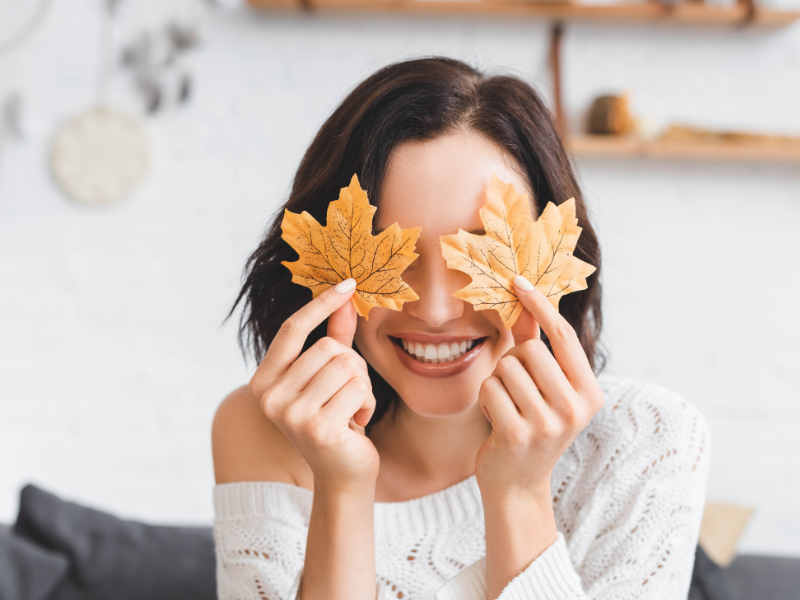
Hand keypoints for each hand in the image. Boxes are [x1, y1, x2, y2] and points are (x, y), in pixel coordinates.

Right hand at [248, 279, 379, 491]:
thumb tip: (345, 297)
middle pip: (328, 348)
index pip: (291, 330)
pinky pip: (359, 389)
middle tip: (349, 394)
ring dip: (361, 386)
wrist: (343, 474)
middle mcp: (269, 398)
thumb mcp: (328, 376)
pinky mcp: (318, 429)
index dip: (321, 305)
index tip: (348, 284)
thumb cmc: (335, 419)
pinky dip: (368, 404)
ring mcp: (291, 415)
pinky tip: (356, 424)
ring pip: (347, 366)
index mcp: (263, 382)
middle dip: (352, 366)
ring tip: (350, 409)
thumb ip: (333, 337)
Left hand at [475, 275, 604, 498]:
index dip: (541, 305)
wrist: (517, 483)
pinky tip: (496, 420)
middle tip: (514, 389)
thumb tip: (526, 300)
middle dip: (512, 363)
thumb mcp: (544, 388)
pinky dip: (486, 400)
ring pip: (506, 368)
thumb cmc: (530, 425)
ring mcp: (548, 424)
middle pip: (530, 350)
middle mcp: (575, 408)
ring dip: (497, 383)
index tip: (519, 281)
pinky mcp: (518, 434)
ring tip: (507, 407)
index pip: (565, 336)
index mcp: (590, 393)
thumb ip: (537, 344)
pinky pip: (490, 388)